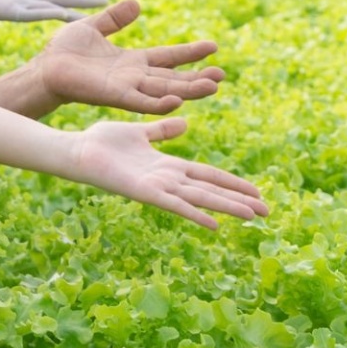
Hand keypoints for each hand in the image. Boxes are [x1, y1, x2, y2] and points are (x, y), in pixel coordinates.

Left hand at [33, 0, 222, 114]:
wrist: (44, 68)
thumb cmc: (64, 51)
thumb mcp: (93, 27)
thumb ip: (114, 18)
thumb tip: (136, 3)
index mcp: (132, 61)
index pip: (169, 57)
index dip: (190, 53)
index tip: (214, 46)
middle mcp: (135, 77)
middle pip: (174, 78)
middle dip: (198, 78)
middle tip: (222, 75)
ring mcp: (127, 88)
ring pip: (165, 91)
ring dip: (188, 90)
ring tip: (213, 86)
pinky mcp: (114, 96)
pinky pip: (141, 101)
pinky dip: (159, 102)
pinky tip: (177, 100)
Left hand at [70, 117, 266, 228]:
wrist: (77, 150)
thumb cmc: (103, 143)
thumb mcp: (139, 132)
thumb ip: (161, 131)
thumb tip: (185, 122)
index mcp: (168, 166)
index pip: (208, 175)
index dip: (232, 183)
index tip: (257, 191)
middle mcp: (167, 180)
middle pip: (210, 190)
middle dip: (239, 200)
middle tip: (268, 212)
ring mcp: (157, 187)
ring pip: (199, 198)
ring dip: (226, 207)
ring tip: (253, 216)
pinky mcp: (143, 192)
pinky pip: (173, 205)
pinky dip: (193, 214)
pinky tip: (214, 224)